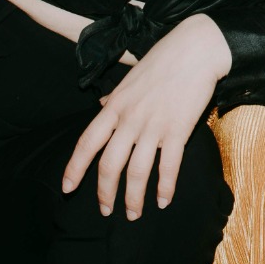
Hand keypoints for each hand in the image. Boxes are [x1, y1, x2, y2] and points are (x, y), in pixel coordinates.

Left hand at [61, 15, 231, 219]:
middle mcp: (130, 119)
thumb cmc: (165, 59)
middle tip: (107, 211)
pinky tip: (163, 200)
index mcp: (115, 106)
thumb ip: (115, 96)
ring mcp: (154, 125)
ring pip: (136, 171)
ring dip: (133, 198)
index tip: (67, 188)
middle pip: (109, 165)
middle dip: (105, 193)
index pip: (86, 143)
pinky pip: (168, 166)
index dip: (74, 168)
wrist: (197, 49)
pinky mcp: (178, 129)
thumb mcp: (131, 76)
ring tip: (134, 214)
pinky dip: (165, 187)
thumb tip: (101, 105)